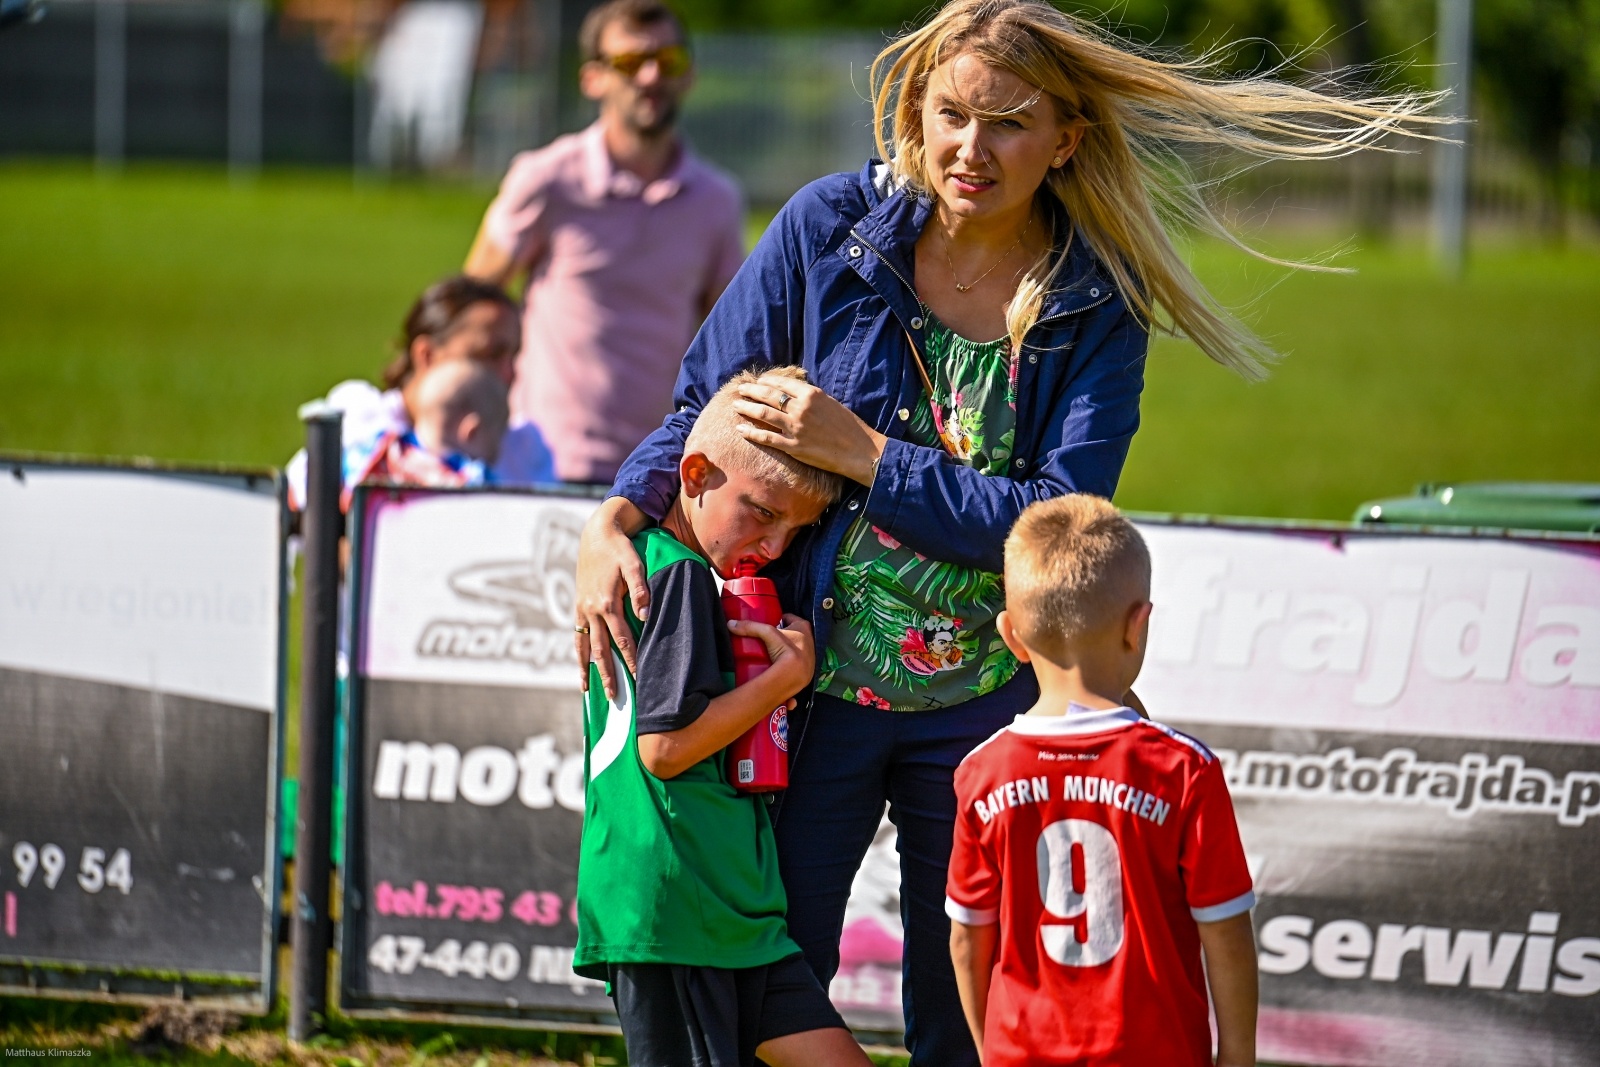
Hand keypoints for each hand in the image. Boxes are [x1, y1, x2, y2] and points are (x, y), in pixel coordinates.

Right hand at [574, 497, 650, 697]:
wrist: (597, 534)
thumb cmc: (620, 548)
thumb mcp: (634, 564)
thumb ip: (639, 590)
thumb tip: (645, 615)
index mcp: (606, 603)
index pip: (622, 640)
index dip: (632, 660)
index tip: (640, 679)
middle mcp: (591, 610)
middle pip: (600, 650)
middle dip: (608, 675)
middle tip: (616, 698)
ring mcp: (581, 609)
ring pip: (583, 646)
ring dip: (586, 669)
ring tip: (588, 690)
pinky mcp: (578, 606)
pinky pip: (577, 635)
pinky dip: (578, 652)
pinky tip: (580, 665)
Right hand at [727, 613, 814, 696]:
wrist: (792, 676)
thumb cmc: (785, 649)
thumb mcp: (767, 633)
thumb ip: (750, 626)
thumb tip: (731, 624)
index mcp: (804, 628)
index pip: (791, 618)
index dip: (781, 619)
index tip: (772, 621)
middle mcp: (811, 642)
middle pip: (795, 635)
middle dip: (784, 636)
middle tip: (769, 638)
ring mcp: (810, 658)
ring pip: (797, 650)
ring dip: (788, 651)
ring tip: (773, 652)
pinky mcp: (806, 672)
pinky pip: (797, 665)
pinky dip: (791, 665)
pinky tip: (780, 667)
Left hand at [731, 372, 886, 485]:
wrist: (859, 451)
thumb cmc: (848, 427)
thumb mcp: (830, 403)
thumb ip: (810, 398)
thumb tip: (792, 394)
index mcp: (811, 394)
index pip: (781, 383)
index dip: (766, 382)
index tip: (757, 382)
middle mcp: (801, 408)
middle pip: (768, 396)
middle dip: (751, 391)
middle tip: (741, 389)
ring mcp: (796, 427)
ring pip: (763, 414)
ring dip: (746, 408)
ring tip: (736, 405)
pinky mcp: (794, 447)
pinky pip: (767, 438)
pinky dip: (751, 432)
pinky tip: (741, 429)